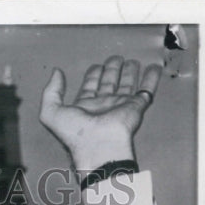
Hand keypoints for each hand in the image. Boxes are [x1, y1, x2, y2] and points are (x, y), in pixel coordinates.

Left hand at [39, 55, 160, 173]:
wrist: (99, 146)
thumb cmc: (75, 134)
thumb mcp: (51, 112)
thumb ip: (51, 92)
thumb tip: (56, 73)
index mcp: (84, 107)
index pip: (90, 86)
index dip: (92, 75)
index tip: (96, 66)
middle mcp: (102, 106)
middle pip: (109, 82)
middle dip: (111, 70)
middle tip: (116, 58)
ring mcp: (120, 107)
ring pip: (127, 85)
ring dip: (129, 72)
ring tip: (132, 61)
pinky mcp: (136, 107)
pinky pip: (146, 90)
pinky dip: (151, 78)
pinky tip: (154, 68)